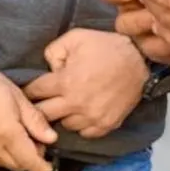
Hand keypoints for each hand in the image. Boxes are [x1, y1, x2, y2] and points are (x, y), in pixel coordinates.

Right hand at [0, 66, 58, 170]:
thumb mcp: (18, 97)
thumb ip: (35, 121)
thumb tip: (51, 139)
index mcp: (8, 135)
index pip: (30, 163)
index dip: (43, 168)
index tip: (49, 166)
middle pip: (18, 166)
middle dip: (30, 159)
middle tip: (35, 141)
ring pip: (3, 164)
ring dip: (14, 157)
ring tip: (17, 137)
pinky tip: (0, 137)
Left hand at [24, 28, 149, 138]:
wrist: (140, 59)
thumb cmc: (107, 47)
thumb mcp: (75, 37)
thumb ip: (53, 51)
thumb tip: (47, 69)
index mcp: (65, 81)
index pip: (34, 93)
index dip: (29, 90)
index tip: (29, 91)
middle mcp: (76, 103)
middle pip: (43, 115)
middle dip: (39, 107)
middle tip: (41, 102)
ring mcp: (91, 117)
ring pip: (63, 126)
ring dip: (62, 116)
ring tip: (64, 106)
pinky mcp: (105, 125)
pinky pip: (84, 133)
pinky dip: (80, 124)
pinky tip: (82, 113)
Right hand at [97, 0, 169, 61]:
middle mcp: (131, 12)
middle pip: (120, 19)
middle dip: (135, 13)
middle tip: (149, 6)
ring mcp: (143, 33)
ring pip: (136, 37)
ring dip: (151, 27)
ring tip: (166, 20)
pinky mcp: (158, 50)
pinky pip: (154, 51)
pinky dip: (165, 43)